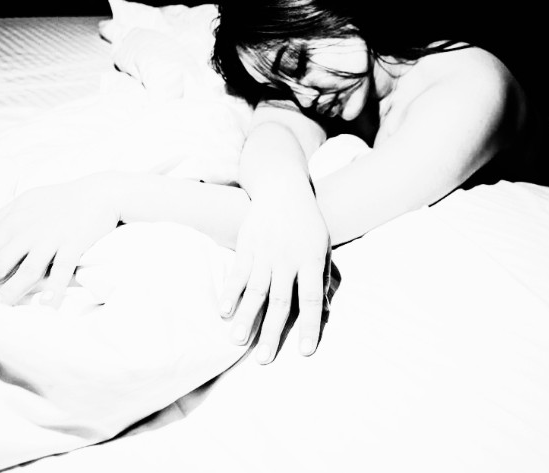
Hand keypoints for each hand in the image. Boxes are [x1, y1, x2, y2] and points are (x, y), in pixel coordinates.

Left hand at [0, 174, 119, 306]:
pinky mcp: (74, 244)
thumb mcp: (24, 202)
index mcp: (13, 223)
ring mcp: (52, 239)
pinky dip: (56, 287)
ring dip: (10, 291)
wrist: (99, 191)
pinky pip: (63, 269)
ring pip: (27, 269)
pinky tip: (48, 305)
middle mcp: (29, 233)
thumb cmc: (59, 199)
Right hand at [219, 182, 330, 364]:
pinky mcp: (247, 245)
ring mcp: (265, 252)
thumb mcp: (324, 246)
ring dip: (246, 317)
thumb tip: (326, 310)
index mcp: (311, 260)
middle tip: (264, 360)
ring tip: (237, 342)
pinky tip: (223, 311)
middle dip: (271, 331)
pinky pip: (237, 272)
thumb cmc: (307, 223)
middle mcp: (287, 258)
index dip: (309, 325)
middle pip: (280, 300)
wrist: (283, 189)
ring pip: (255, 289)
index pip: (312, 297)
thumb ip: (325, 278)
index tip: (305, 352)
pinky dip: (229, 292)